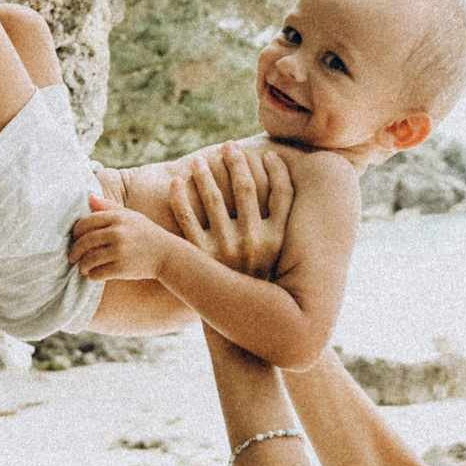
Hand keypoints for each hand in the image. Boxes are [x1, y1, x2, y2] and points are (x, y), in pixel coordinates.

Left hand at [68, 197, 184, 281]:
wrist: (167, 254)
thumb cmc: (146, 234)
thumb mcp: (131, 216)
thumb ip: (109, 206)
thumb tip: (89, 197)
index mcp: (117, 217)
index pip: (85, 222)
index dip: (76, 232)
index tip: (75, 239)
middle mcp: (117, 233)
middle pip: (84, 242)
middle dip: (75, 252)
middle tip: (73, 257)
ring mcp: (119, 251)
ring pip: (88, 259)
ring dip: (82, 266)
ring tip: (83, 268)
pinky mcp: (122, 268)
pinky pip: (97, 273)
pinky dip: (92, 276)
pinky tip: (94, 275)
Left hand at [171, 141, 291, 279]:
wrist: (236, 319)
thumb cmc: (260, 283)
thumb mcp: (279, 259)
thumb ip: (285, 228)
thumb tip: (290, 193)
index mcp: (277, 239)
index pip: (281, 193)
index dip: (275, 170)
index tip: (265, 153)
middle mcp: (254, 242)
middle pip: (245, 189)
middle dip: (236, 163)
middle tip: (228, 145)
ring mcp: (225, 248)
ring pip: (213, 199)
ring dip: (204, 174)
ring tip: (197, 162)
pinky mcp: (200, 255)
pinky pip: (186, 219)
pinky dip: (179, 199)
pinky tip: (176, 183)